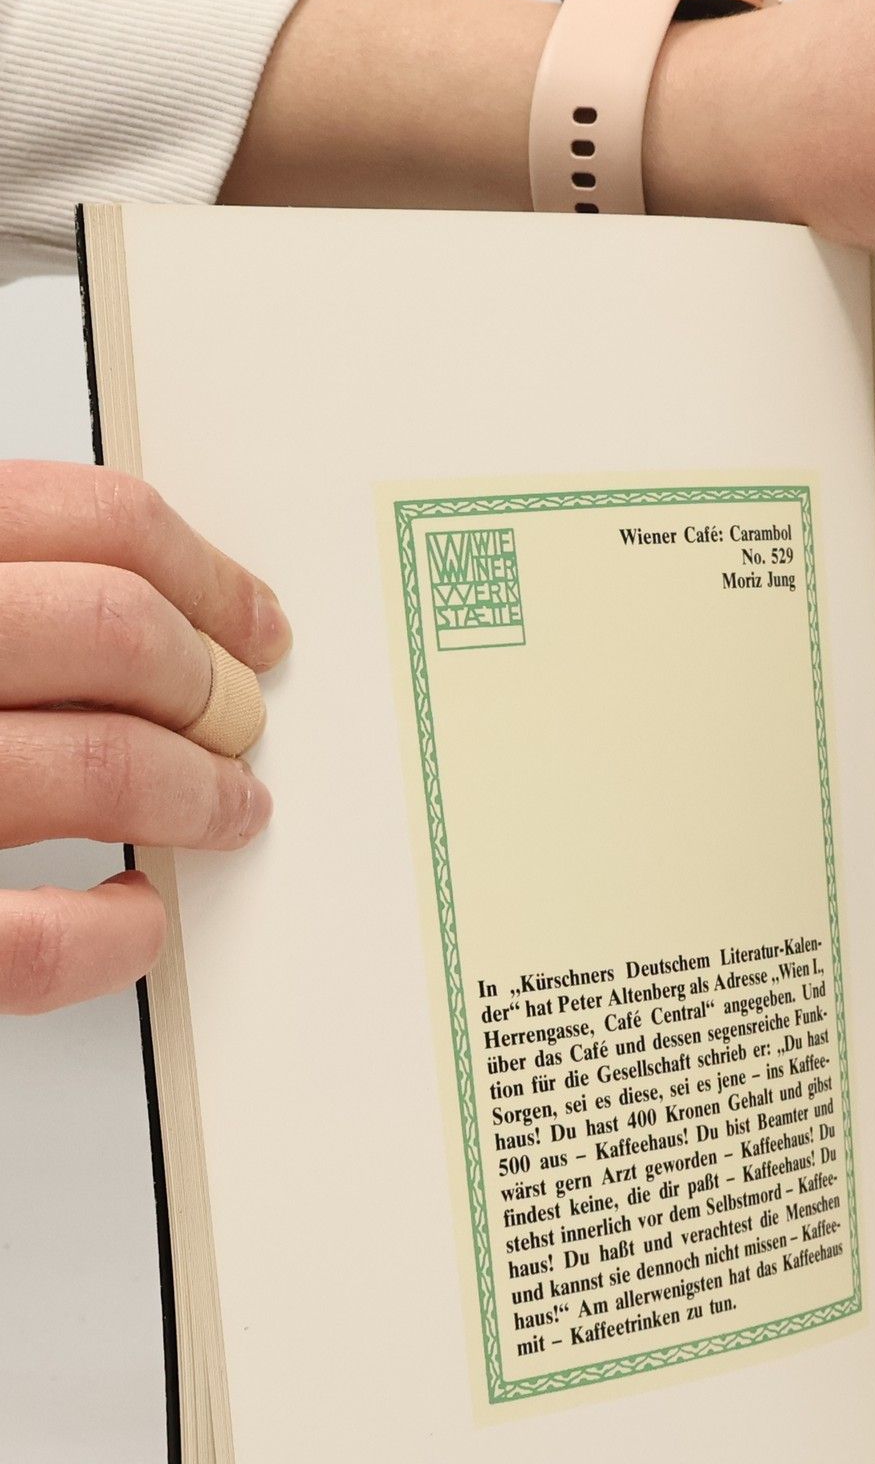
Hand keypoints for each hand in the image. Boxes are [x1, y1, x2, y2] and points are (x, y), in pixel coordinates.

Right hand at [0, 463, 285, 1013]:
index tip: (253, 622)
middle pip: (114, 632)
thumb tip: (140, 604)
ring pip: (101, 767)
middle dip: (209, 685)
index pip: (83, 520)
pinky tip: (129, 915)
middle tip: (237, 722)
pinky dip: (115, 935)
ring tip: (225, 809)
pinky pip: (32, 944)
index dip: (202, 574)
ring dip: (199, 795)